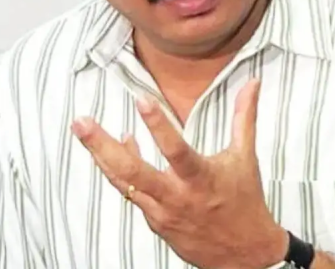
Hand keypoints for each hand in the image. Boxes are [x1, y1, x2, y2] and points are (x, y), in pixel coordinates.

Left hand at [72, 79, 287, 268]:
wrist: (245, 256)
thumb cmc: (245, 201)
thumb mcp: (245, 156)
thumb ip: (244, 117)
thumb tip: (252, 83)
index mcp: (201, 179)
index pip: (175, 150)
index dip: (157, 125)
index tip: (140, 99)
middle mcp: (177, 197)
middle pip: (131, 171)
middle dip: (102, 146)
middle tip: (81, 122)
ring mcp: (162, 212)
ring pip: (123, 183)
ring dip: (101, 155)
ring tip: (83, 129)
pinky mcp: (155, 222)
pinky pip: (131, 193)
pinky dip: (121, 170)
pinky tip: (119, 148)